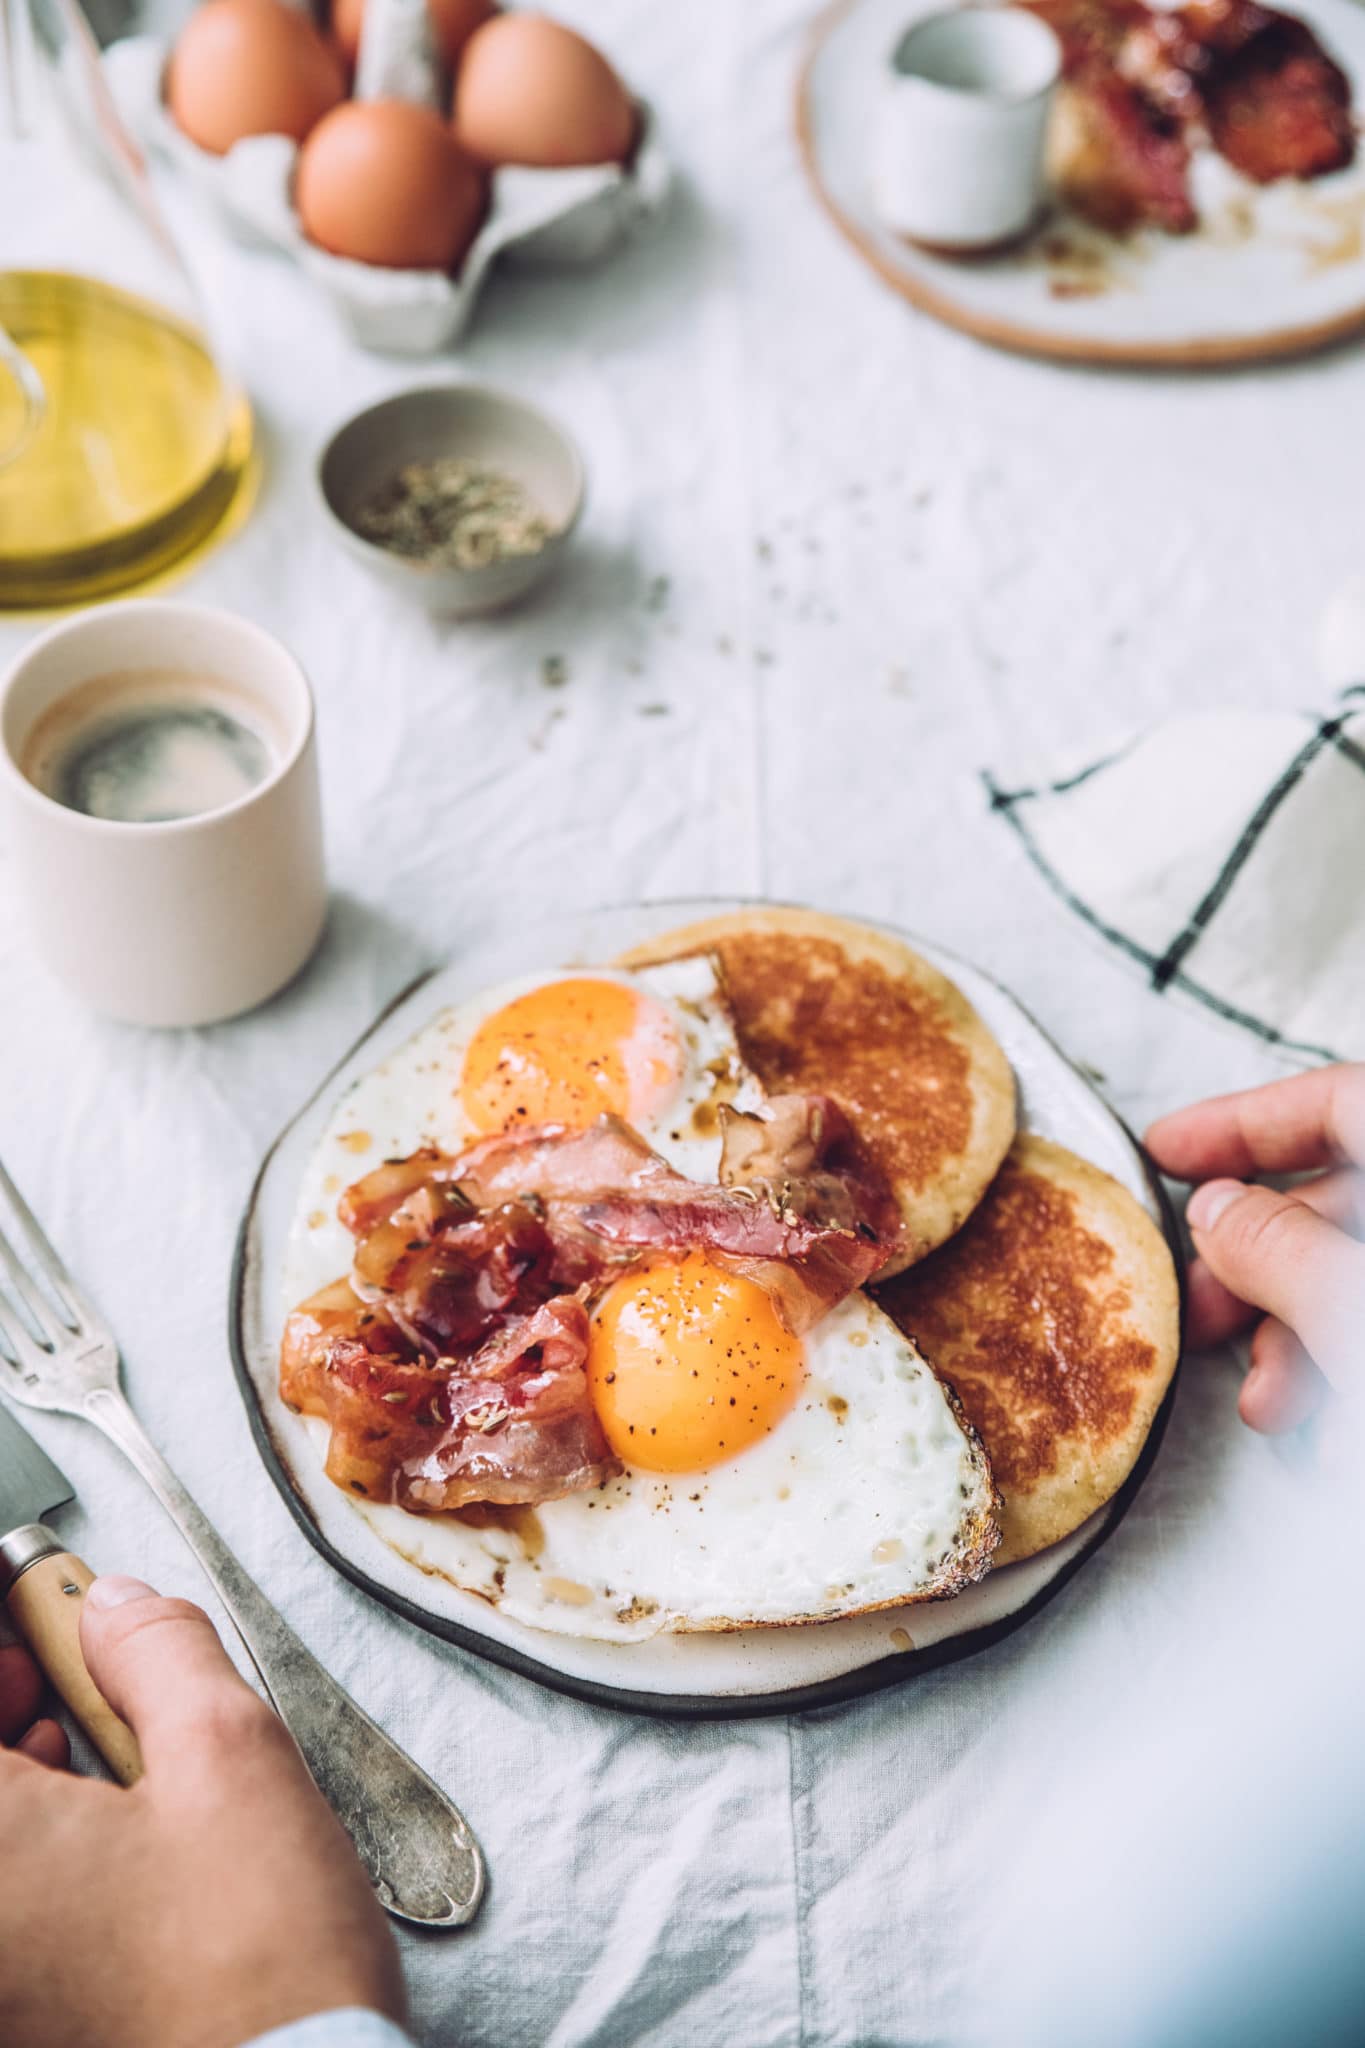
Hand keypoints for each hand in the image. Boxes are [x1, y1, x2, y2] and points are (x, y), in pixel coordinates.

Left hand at [0, 1576, 404, 2047]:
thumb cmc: (254, 1962)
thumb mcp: (227, 1756)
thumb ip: (156, 1652)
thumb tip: (113, 1607)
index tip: (24, 1587)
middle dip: (3, 1681)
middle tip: (55, 1633)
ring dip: (13, 1747)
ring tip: (82, 1708)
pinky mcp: (22, 1999)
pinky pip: (9, 1880)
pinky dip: (27, 1821)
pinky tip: (90, 1796)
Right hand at [1146, 1065, 1364, 1432]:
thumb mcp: (1353, 1305)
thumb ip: (1278, 1250)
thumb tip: (1216, 1212)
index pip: (1338, 1099)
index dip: (1244, 1120)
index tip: (1165, 1152)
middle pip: (1341, 1197)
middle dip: (1256, 1261)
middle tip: (1190, 1304)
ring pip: (1354, 1272)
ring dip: (1295, 1332)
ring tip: (1262, 1401)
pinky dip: (1341, 1363)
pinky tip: (1318, 1427)